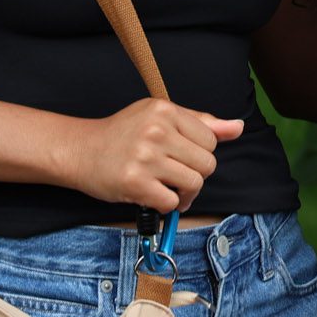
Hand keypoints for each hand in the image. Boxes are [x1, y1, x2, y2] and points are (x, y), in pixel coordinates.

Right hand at [66, 100, 243, 211]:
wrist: (79, 150)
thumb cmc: (122, 134)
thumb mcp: (159, 117)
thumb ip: (200, 122)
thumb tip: (237, 127)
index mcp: (165, 110)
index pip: (211, 139)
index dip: (200, 154)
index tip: (183, 158)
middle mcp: (156, 130)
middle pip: (207, 164)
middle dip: (195, 176)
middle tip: (177, 178)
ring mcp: (145, 157)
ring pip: (193, 184)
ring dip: (185, 195)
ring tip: (169, 190)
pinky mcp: (134, 182)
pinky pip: (172, 202)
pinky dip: (167, 206)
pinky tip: (154, 197)